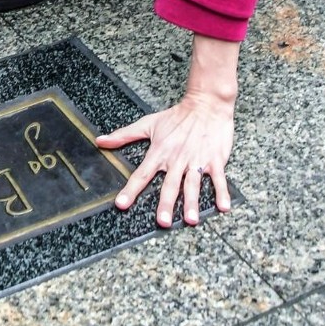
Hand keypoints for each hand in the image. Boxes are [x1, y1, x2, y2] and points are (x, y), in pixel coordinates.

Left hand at [97, 91, 233, 226]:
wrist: (206, 103)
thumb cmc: (176, 116)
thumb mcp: (149, 123)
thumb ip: (124, 135)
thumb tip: (101, 141)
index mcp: (160, 152)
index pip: (142, 174)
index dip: (131, 189)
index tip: (121, 204)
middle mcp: (177, 159)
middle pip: (170, 185)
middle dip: (166, 204)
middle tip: (162, 222)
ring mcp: (197, 160)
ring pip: (194, 185)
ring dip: (192, 202)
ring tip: (191, 220)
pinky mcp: (215, 160)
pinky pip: (219, 179)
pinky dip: (222, 192)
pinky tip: (223, 207)